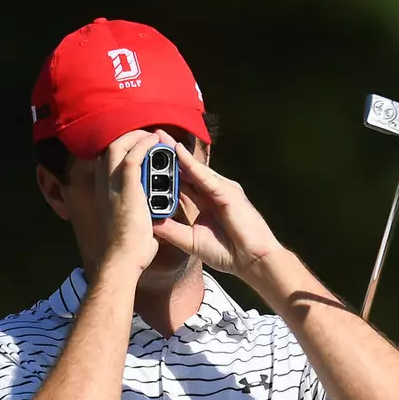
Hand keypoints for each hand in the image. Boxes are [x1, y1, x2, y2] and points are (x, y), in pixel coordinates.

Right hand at [97, 130, 161, 273]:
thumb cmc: (128, 251)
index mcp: (104, 193)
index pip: (107, 161)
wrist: (122, 259)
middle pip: (110, 147)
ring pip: (119, 145)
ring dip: (137, 137)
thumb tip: (153, 221)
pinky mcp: (125, 187)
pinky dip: (144, 145)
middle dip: (129, 137)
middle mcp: (103, 185)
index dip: (122, 149)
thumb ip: (140, 217)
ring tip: (153, 137)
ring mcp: (111, 184)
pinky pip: (133, 155)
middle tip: (147, 137)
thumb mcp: (131, 227)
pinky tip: (155, 142)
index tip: (138, 147)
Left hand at [152, 132, 283, 281]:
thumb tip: (150, 224)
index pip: (181, 184)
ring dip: (176, 154)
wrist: (251, 260)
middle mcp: (212, 192)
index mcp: (204, 203)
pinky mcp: (228, 191)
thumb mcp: (191, 241)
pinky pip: (205, 176)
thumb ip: (172, 231)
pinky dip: (191, 164)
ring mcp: (221, 189)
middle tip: (151, 139)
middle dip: (169, 156)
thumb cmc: (227, 253)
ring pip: (194, 169)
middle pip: (187, 171)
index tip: (146, 163)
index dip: (165, 173)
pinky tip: (177, 152)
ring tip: (159, 138)